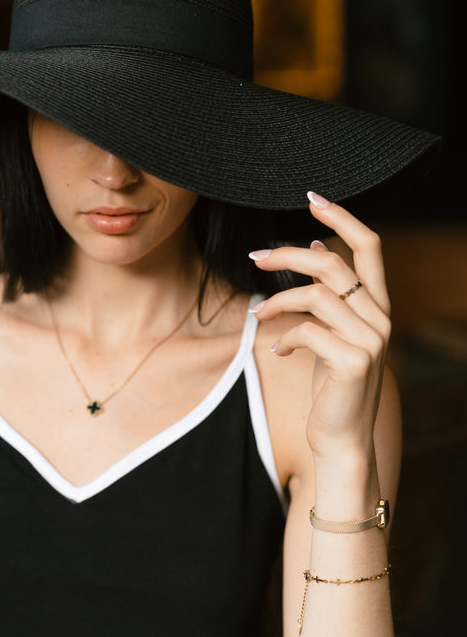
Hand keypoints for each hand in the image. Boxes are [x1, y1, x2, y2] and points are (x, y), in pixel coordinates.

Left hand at [248, 191, 390, 458]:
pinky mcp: (353, 362)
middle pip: (333, 263)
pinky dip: (286, 336)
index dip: (342, 218)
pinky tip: (279, 351)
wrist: (342, 438)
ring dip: (277, 300)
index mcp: (377, 306)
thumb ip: (329, 293)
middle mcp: (380, 318)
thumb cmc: (332, 383)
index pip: (370, 246)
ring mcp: (371, 340)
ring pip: (316, 295)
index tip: (312, 198)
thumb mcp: (331, 332)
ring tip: (258, 314)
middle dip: (288, 255)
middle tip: (256, 257)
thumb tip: (314, 244)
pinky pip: (308, 331)